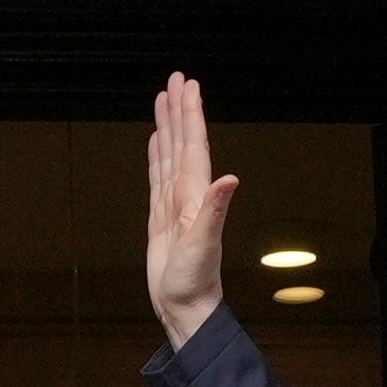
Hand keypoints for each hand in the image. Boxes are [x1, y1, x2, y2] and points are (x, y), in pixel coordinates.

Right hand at [142, 72, 242, 344]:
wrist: (185, 307)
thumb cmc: (195, 281)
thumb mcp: (203, 244)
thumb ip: (215, 210)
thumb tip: (230, 178)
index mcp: (196, 196)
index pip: (194, 146)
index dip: (191, 115)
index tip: (187, 86)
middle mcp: (188, 194)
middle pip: (182, 143)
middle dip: (179, 110)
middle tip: (176, 78)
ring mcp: (174, 205)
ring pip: (169, 155)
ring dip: (168, 127)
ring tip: (163, 99)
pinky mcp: (162, 217)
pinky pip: (157, 177)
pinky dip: (157, 155)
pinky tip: (156, 141)